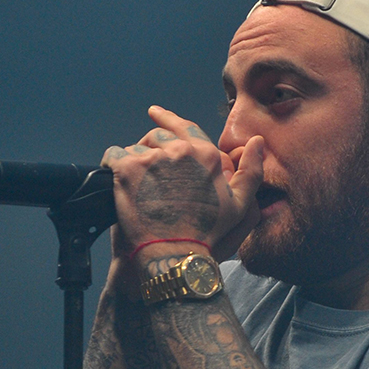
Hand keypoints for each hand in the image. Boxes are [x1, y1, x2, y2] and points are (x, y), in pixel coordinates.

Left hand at [101, 106, 262, 265]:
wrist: (174, 256)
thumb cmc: (207, 235)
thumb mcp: (240, 206)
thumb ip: (250, 172)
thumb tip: (257, 142)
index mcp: (204, 154)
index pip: (183, 126)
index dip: (167, 118)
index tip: (154, 112)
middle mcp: (179, 151)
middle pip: (156, 137)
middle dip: (150, 150)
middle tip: (145, 172)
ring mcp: (152, 158)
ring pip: (134, 148)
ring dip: (132, 162)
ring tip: (134, 186)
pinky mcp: (127, 169)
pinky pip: (113, 156)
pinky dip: (111, 165)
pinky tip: (114, 180)